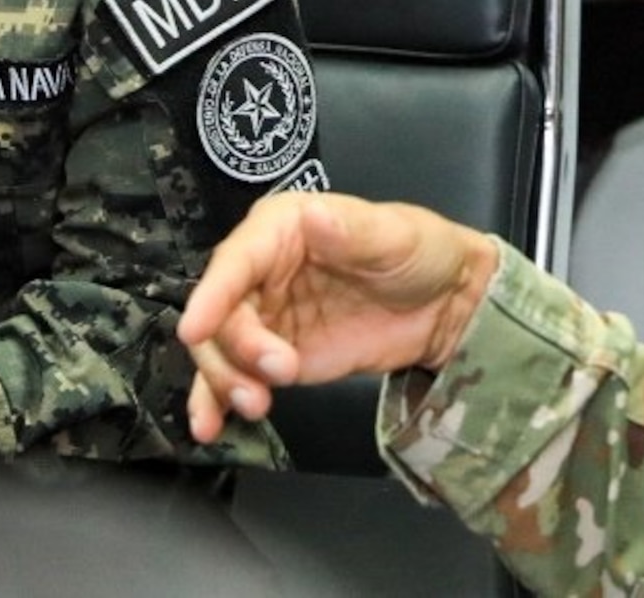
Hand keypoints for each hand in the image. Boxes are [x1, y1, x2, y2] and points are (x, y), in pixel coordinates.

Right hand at [177, 192, 496, 443]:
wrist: (448, 306)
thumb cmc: (422, 251)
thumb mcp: (393, 235)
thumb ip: (352, 230)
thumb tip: (313, 216)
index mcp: (282, 228)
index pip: (236, 261)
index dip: (212, 295)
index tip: (194, 329)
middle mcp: (262, 271)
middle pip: (219, 312)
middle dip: (233, 349)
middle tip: (276, 375)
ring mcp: (266, 318)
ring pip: (219, 349)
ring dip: (225, 381)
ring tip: (257, 405)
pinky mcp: (275, 357)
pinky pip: (235, 377)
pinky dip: (217, 402)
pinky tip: (212, 426)